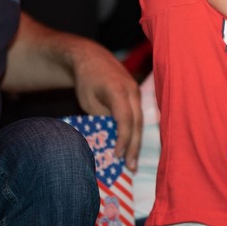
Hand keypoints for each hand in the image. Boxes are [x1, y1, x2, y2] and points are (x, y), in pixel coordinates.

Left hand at [70, 39, 142, 169]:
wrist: (92, 58)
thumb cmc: (86, 81)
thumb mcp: (88, 101)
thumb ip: (101, 119)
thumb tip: (108, 142)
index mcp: (118, 90)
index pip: (125, 118)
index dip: (123, 138)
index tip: (117, 155)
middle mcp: (132, 91)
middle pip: (137, 123)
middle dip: (134, 146)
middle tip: (131, 168)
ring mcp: (136, 93)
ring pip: (139, 122)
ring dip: (136, 143)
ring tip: (132, 164)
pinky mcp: (136, 97)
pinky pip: (137, 118)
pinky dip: (134, 133)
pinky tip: (131, 149)